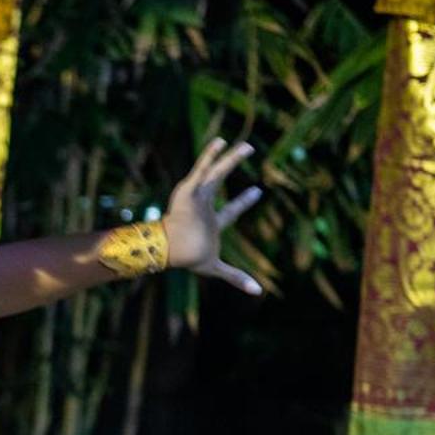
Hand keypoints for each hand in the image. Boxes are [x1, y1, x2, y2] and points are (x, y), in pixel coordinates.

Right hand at [164, 138, 263, 294]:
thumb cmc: (191, 256)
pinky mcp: (189, 190)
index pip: (230, 210)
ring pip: (216, 172)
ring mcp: (197, 196)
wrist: (176, 247)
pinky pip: (201, 169)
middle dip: (233, 166)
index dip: (243, 202)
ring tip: (246, 145)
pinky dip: (209, 155)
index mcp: (211, 222)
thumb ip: (236, 277)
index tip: (258, 192)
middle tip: (248, 150)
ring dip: (230, 158)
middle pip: (221, 182)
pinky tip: (220, 141)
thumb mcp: (216, 267)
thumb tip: (258, 292)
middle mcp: (204, 206)